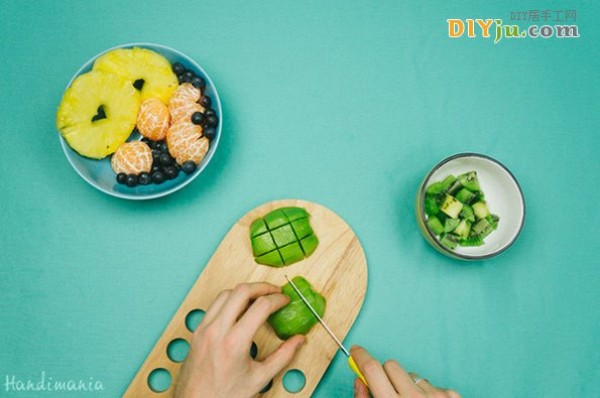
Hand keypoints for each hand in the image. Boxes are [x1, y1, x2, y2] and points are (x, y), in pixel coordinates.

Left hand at [174, 282, 304, 397]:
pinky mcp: (197, 330)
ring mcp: (204, 328)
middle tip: (274, 291)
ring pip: (225, 294)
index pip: (260, 306)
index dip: (277, 299)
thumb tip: (299, 340)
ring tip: (258, 298)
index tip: (285, 300)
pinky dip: (229, 300)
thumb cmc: (225, 395)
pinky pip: (214, 305)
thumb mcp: (260, 378)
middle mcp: (217, 330)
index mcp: (235, 342)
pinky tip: (240, 309)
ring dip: (244, 291)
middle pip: (241, 291)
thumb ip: (283, 356)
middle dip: (262, 287)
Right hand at [351, 346, 459, 397]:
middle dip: (384, 374)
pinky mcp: (452, 397)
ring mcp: (435, 396)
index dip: (361, 357)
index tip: (356, 351)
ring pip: (412, 375)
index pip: (372, 369)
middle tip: (384, 390)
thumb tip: (359, 381)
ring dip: (407, 386)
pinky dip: (425, 394)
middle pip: (391, 366)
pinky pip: (430, 385)